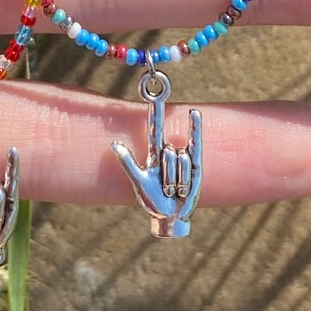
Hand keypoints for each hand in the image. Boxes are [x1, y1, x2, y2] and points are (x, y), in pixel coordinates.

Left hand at [111, 83, 201, 237]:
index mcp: (153, 154)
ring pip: (179, 158)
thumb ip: (128, 163)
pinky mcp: (196, 165)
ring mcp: (182, 157)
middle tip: (166, 189)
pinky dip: (194, 129)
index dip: (155, 112)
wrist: (171, 215)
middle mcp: (168, 152)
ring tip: (175, 190)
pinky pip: (195, 145)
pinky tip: (195, 113)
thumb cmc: (153, 200)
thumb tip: (114, 144)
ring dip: (177, 179)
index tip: (154, 95)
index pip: (154, 129)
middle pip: (167, 152)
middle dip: (167, 174)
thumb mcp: (139, 182)